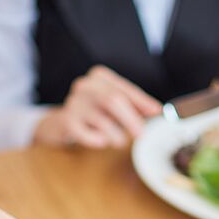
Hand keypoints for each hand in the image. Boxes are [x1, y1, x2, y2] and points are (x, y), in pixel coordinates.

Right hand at [34, 65, 161, 148]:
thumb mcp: (114, 106)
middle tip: (141, 134)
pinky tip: (100, 141)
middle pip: (113, 100)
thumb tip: (157, 110)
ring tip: (118, 141)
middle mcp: (85, 86)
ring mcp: (74, 102)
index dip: (142, 101)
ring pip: (102, 120)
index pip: (124, 89)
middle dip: (131, 119)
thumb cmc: (94, 114)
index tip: (157, 111)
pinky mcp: (67, 121)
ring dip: (115, 135)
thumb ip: (134, 106)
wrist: (61, 123)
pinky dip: (98, 140)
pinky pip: (87, 134)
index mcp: (100, 77)